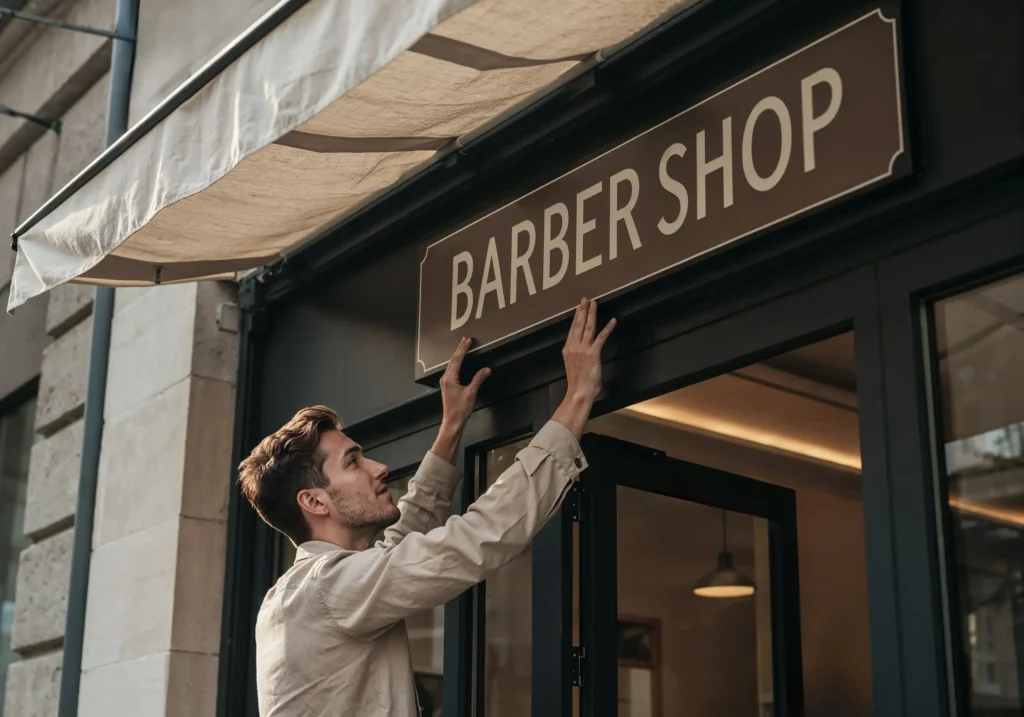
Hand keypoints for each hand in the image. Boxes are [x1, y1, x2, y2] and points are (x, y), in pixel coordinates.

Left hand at [432, 337, 489, 462]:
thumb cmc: (460, 409)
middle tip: (465, 340)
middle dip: (459, 350)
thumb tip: (486, 369)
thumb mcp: (471, 393)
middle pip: (453, 360)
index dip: (463, 349)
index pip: (457, 360)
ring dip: (457, 356)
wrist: (452, 422)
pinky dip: (456, 363)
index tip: (468, 340)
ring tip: (463, 348)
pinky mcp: (448, 386)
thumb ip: (478, 379)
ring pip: (451, 365)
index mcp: (450, 378)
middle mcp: (446, 378)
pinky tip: (459, 363)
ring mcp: (446, 382)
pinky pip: (452, 370)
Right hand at [552, 298, 615, 437]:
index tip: (579, 307)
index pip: (572, 329)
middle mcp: (574, 347)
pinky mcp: (593, 353)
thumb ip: (576, 356)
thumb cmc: (578, 384)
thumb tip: (582, 352)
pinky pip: (601, 337)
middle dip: (582, 311)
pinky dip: (607, 328)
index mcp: (568, 349)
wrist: (579, 393)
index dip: (576, 317)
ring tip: (594, 303)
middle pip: (578, 325)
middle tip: (585, 299)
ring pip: (587, 327)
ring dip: (591, 314)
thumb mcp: (573, 366)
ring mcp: (583, 349)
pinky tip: (612, 320)